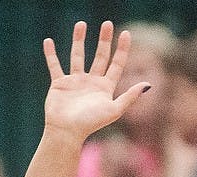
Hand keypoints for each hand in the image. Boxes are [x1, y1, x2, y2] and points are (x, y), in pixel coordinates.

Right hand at [42, 20, 149, 145]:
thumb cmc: (91, 123)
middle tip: (107, 24)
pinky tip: (48, 41)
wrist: (67, 131)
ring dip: (79, 40)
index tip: (126, 33)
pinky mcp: (59, 84)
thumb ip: (130, 97)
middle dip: (104, 41)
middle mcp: (91, 83)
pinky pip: (54, 65)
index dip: (122, 50)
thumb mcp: (114, 110)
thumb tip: (148, 84)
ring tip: (80, 24)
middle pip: (100, 57)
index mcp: (105, 88)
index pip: (116, 65)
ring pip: (78, 56)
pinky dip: (51, 54)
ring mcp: (75, 82)